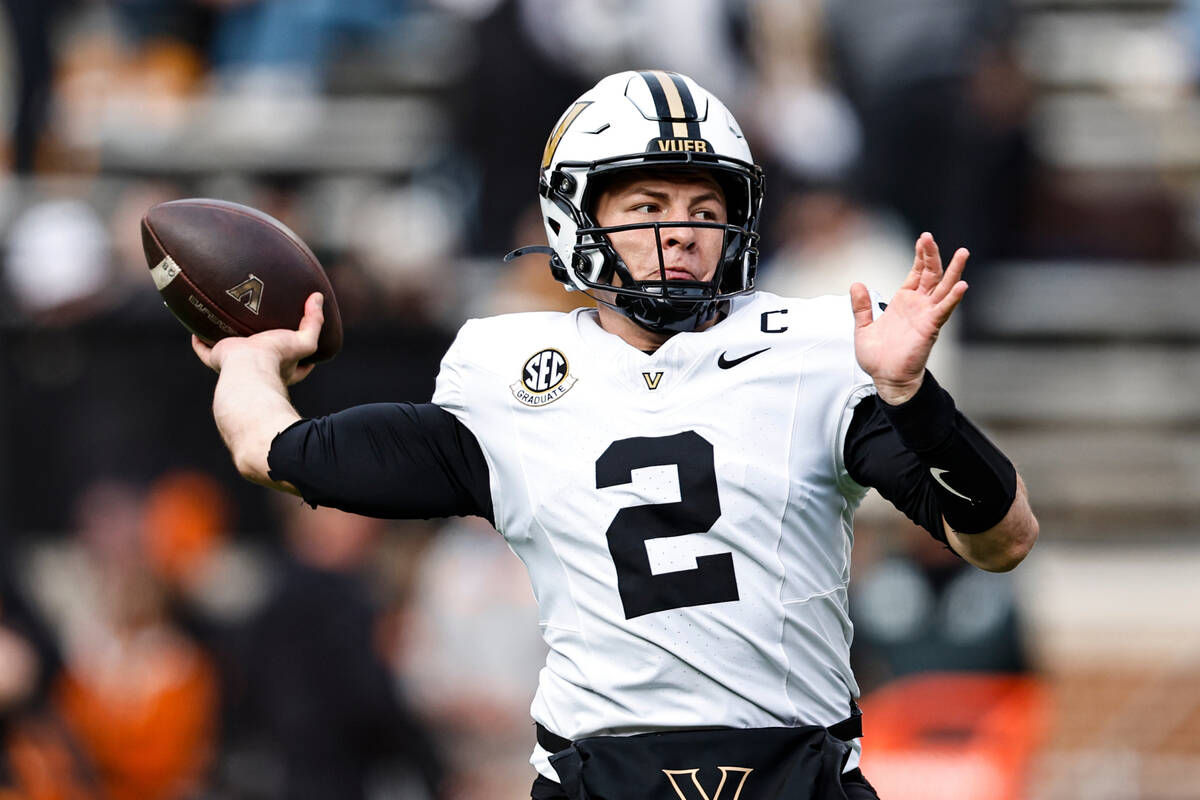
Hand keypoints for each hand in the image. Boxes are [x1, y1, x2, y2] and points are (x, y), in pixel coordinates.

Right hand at [192, 292, 324, 385]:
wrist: (248, 367)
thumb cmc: (277, 358)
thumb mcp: (304, 341)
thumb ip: (315, 321)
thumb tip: (318, 297)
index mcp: (280, 366)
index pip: (294, 363)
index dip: (298, 354)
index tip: (297, 337)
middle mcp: (258, 366)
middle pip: (258, 354)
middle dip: (258, 342)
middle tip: (257, 324)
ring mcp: (236, 364)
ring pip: (230, 350)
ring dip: (227, 338)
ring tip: (226, 321)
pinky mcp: (217, 359)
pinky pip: (203, 350)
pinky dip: (199, 342)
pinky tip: (196, 329)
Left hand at [851, 233, 967, 404]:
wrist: (886, 379)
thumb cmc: (878, 357)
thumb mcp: (862, 327)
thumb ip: (861, 306)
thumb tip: (856, 284)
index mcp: (903, 302)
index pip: (917, 273)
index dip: (921, 256)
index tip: (923, 239)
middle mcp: (918, 306)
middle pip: (931, 274)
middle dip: (932, 255)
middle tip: (930, 237)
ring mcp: (926, 316)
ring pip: (943, 288)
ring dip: (953, 271)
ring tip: (962, 253)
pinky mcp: (930, 328)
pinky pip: (943, 310)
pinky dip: (952, 298)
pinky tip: (962, 285)